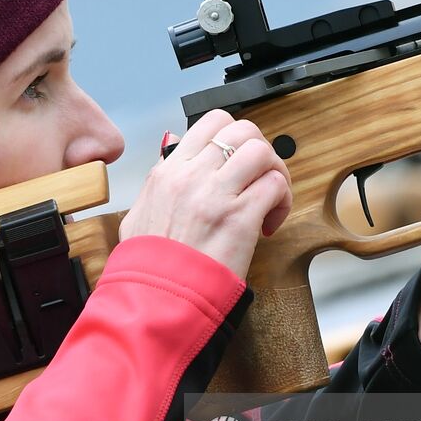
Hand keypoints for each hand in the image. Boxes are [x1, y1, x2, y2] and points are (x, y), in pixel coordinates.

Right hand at [118, 109, 292, 279]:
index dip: (234, 136)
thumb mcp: (139, 212)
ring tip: (269, 200)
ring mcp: (217, 194)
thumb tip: (171, 143)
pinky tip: (269, 222)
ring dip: (275, 172)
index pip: (211, 123)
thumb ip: (158, 176)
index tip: (238, 161)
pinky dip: (281, 201)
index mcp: (169, 171)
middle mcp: (193, 175)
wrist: (158, 297)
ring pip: (262, 151)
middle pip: (243, 130)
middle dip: (260, 150)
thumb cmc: (148, 265)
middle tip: (260, 178)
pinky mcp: (240, 217)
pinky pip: (275, 185)